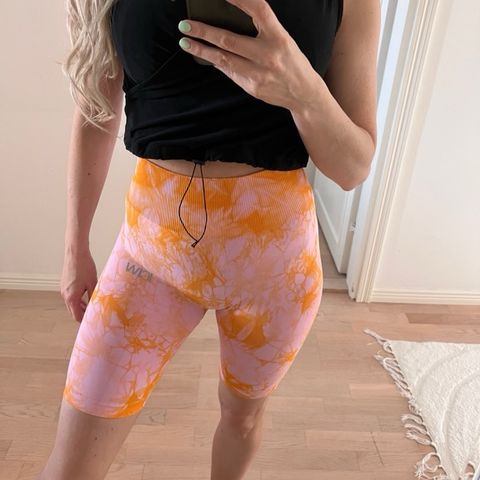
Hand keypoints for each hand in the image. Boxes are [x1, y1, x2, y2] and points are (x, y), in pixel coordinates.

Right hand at [60, 248, 97, 322]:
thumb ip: (94, 297)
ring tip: (92, 307)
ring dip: (80, 307)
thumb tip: (98, 307)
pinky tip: (86, 296)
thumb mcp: (93, 283)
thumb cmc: (85, 267)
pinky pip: (70, 296)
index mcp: (71, 297)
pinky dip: (77, 299)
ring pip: (71, 303)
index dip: (84, 321)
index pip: (76, 316)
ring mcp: (63, 289)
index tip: (93, 323)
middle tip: (94, 316)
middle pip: (73, 311)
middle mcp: (65, 295)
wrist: (75, 253)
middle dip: (83, 314)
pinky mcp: (64, 284)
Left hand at [178, 0, 318, 111]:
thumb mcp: (282, 40)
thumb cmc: (291, 62)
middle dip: (203, 31)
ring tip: (185, 42)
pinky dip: (216, 62)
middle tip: (185, 24)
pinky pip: (230, 72)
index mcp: (279, 37)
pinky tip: (205, 56)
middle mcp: (269, 54)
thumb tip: (228, 23)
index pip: (257, 9)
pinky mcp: (253, 87)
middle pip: (229, 39)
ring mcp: (259, 73)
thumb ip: (260, 32)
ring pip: (223, 59)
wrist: (304, 93)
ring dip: (201, 50)